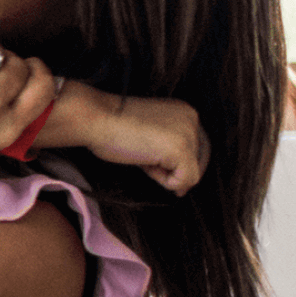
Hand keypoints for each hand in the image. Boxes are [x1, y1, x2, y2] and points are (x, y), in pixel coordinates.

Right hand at [54, 82, 209, 195]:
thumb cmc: (111, 127)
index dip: (179, 163)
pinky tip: (146, 166)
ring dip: (167, 175)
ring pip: (192, 172)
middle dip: (176, 171)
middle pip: (199, 160)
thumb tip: (184, 185)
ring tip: (144, 161)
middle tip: (150, 168)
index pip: (197, 146)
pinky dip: (166, 182)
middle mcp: (192, 118)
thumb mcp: (149, 133)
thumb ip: (167, 148)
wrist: (96, 118)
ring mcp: (188, 133)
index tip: (158, 168)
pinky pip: (185, 180)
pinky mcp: (181, 149)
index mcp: (185, 111)